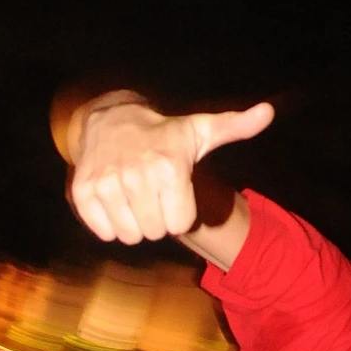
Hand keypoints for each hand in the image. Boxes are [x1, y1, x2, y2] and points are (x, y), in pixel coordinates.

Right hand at [69, 99, 273, 244]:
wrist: (111, 119)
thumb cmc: (164, 132)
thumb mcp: (201, 129)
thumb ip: (236, 127)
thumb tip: (268, 112)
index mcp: (169, 167)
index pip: (180, 224)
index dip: (179, 211)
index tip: (173, 189)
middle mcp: (136, 176)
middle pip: (155, 233)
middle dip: (157, 218)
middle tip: (152, 192)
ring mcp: (106, 185)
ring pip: (129, 237)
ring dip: (134, 223)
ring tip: (134, 196)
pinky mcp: (82, 193)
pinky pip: (104, 233)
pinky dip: (109, 224)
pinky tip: (114, 199)